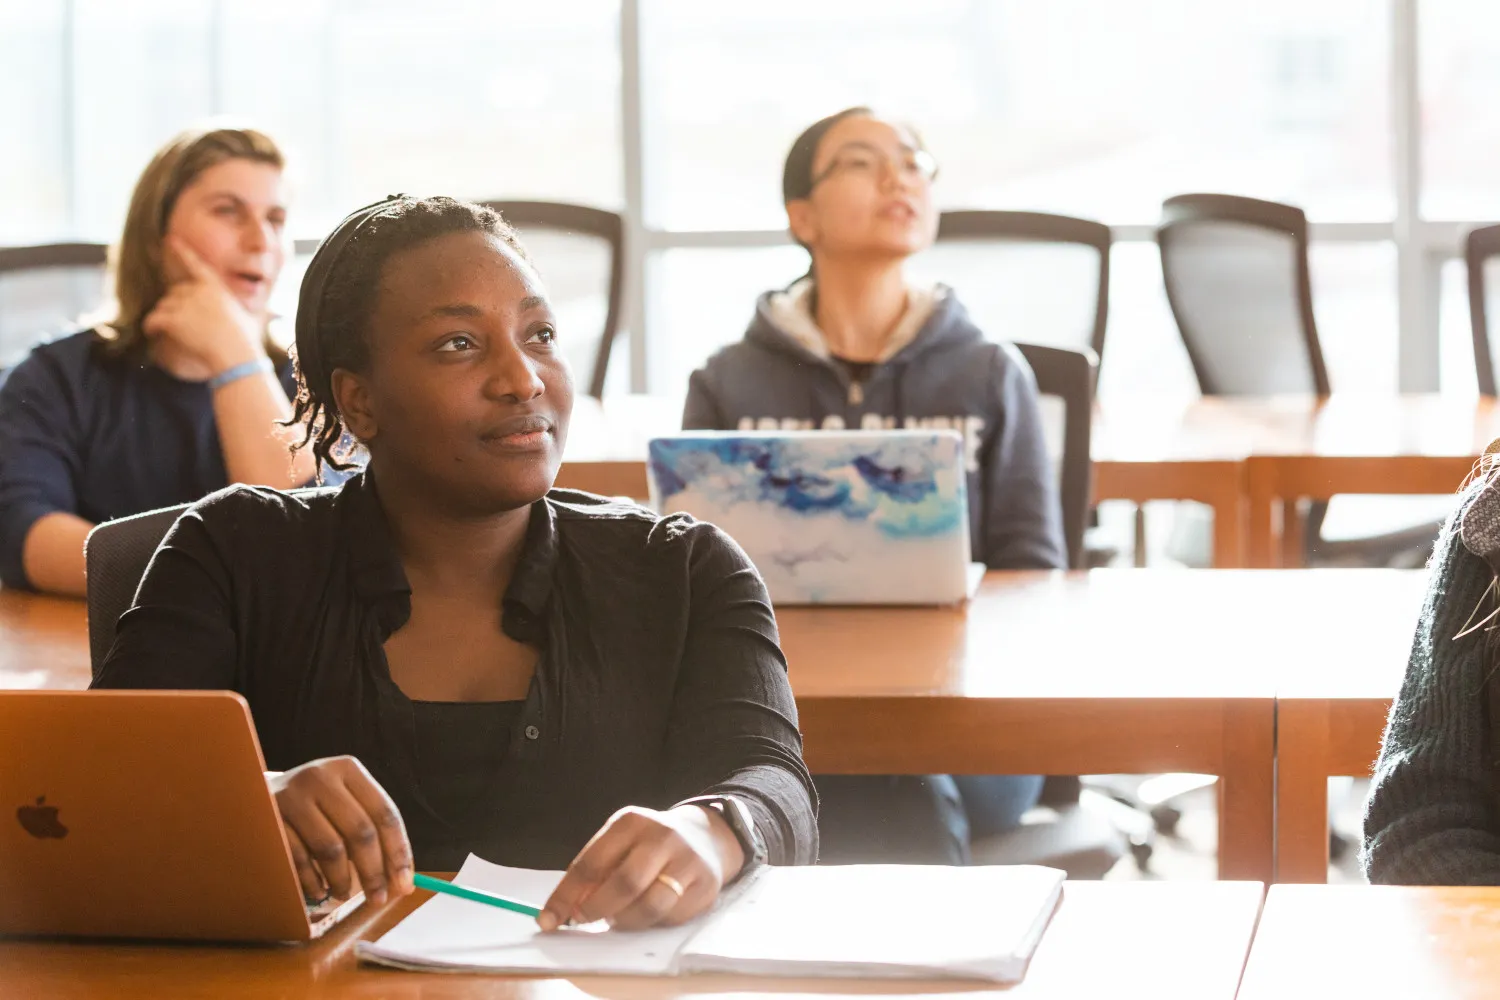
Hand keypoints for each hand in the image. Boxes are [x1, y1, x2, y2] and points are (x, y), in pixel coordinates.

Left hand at [143, 236, 265, 374]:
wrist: (236, 354)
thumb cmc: (244, 341)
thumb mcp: (247, 319)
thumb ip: (238, 312)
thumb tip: (252, 318)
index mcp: (216, 288)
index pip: (196, 265)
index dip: (182, 251)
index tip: (170, 238)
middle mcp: (198, 291)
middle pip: (174, 293)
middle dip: (175, 307)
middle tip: (184, 325)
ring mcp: (184, 304)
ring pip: (162, 307)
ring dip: (164, 319)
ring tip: (173, 334)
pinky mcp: (173, 319)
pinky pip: (152, 320)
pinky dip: (150, 327)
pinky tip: (153, 333)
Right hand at [267, 756, 414, 907]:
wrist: (252, 797)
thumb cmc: (311, 807)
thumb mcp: (342, 804)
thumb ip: (372, 832)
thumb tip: (403, 881)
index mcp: (347, 769)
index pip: (384, 813)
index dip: (398, 852)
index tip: (405, 884)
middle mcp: (320, 776)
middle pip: (361, 832)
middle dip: (374, 872)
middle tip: (378, 899)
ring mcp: (291, 796)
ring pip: (331, 849)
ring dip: (343, 880)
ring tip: (344, 892)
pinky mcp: (269, 820)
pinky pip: (300, 860)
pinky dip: (314, 882)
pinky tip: (319, 890)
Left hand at [539, 804, 744, 931]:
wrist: (704, 837)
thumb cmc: (648, 845)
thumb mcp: (620, 842)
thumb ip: (595, 870)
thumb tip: (567, 908)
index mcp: (632, 822)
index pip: (591, 862)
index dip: (566, 895)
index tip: (548, 919)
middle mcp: (662, 837)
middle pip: (623, 884)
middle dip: (596, 909)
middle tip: (582, 920)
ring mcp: (688, 861)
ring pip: (648, 907)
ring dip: (624, 921)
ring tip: (616, 918)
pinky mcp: (705, 887)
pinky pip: (670, 918)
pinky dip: (650, 923)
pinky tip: (646, 913)